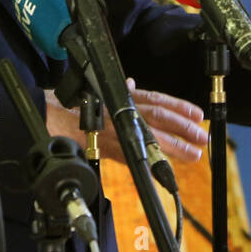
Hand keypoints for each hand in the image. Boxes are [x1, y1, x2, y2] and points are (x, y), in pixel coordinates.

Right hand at [45, 79, 207, 164]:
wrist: (48, 116)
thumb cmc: (74, 103)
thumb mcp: (99, 89)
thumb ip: (120, 92)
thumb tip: (133, 83)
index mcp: (123, 97)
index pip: (157, 100)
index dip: (179, 107)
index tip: (196, 113)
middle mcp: (123, 112)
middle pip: (160, 118)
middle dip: (183, 128)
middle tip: (202, 136)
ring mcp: (117, 130)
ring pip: (151, 136)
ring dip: (175, 145)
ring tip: (194, 152)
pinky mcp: (109, 148)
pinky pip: (134, 155)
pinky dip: (150, 160)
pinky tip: (164, 168)